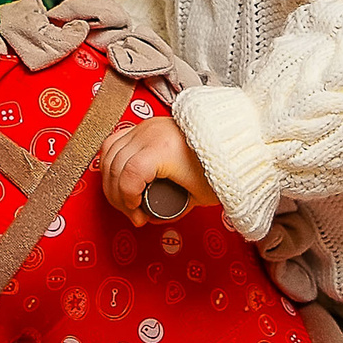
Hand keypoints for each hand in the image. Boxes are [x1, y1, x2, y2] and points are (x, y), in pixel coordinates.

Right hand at [98, 113, 212, 225]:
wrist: (233, 136)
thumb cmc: (220, 162)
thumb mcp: (199, 195)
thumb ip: (175, 209)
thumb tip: (152, 217)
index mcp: (162, 150)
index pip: (129, 175)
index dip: (126, 198)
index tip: (137, 212)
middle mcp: (150, 134)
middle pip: (115, 167)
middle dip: (118, 196)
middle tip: (133, 213)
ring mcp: (146, 127)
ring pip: (110, 154)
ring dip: (111, 181)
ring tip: (126, 199)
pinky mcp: (146, 125)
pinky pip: (115, 141)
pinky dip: (111, 160)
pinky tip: (117, 176)